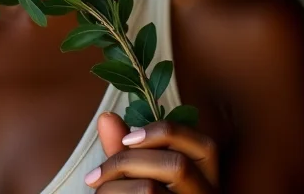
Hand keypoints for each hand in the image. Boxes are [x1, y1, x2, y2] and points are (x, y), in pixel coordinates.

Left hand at [85, 111, 218, 191]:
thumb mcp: (142, 176)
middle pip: (177, 165)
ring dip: (114, 185)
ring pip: (151, 190)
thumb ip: (128, 151)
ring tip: (96, 189)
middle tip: (96, 174)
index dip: (164, 133)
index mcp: (208, 180)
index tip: (126, 138)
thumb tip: (106, 117)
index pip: (206, 146)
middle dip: (128, 161)